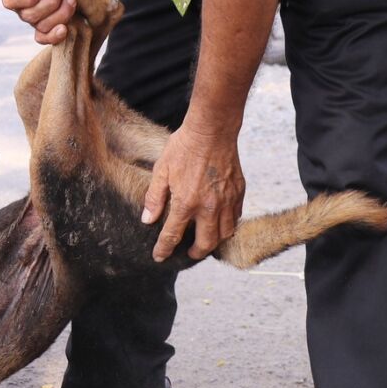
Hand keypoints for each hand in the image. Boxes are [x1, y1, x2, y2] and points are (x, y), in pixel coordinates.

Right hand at [2, 0, 81, 44]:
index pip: (10, 1)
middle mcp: (21, 3)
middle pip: (29, 16)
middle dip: (49, 5)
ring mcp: (35, 13)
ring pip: (42, 27)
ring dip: (60, 15)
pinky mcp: (49, 19)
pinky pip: (46, 37)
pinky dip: (56, 36)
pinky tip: (66, 28)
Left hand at [141, 127, 246, 261]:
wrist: (212, 130)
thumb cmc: (184, 148)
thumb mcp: (161, 170)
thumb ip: (154, 198)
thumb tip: (148, 220)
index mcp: (186, 203)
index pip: (173, 235)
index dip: (164, 249)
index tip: (159, 257)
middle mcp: (209, 207)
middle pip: (206, 243)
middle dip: (196, 252)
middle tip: (189, 252)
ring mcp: (227, 201)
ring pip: (225, 233)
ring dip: (215, 241)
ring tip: (206, 240)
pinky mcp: (239, 192)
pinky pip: (236, 217)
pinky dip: (229, 224)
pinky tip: (221, 221)